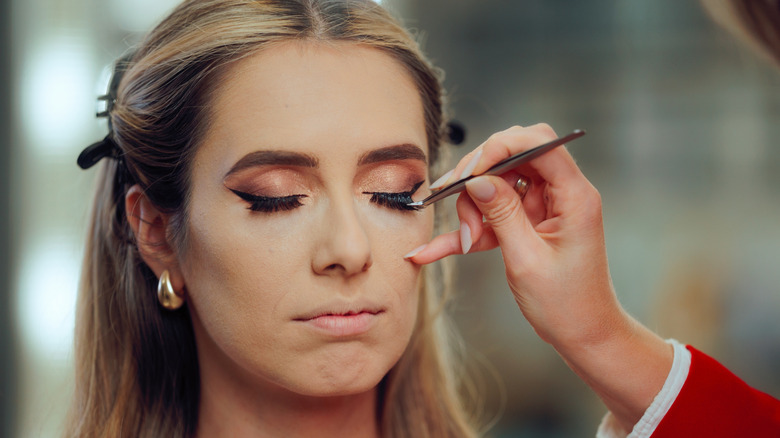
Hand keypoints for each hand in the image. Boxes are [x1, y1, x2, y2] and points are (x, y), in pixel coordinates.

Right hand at [406, 124, 671, 430]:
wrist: (583, 334)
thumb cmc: (566, 303)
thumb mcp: (527, 259)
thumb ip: (501, 214)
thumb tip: (477, 180)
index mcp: (574, 196)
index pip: (538, 143)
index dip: (500, 147)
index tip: (469, 173)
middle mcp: (561, 193)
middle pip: (514, 156)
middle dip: (480, 176)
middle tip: (458, 204)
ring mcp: (544, 206)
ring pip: (499, 183)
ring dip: (473, 207)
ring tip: (466, 239)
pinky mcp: (529, 222)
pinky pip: (494, 212)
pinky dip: (469, 227)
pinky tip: (433, 249)